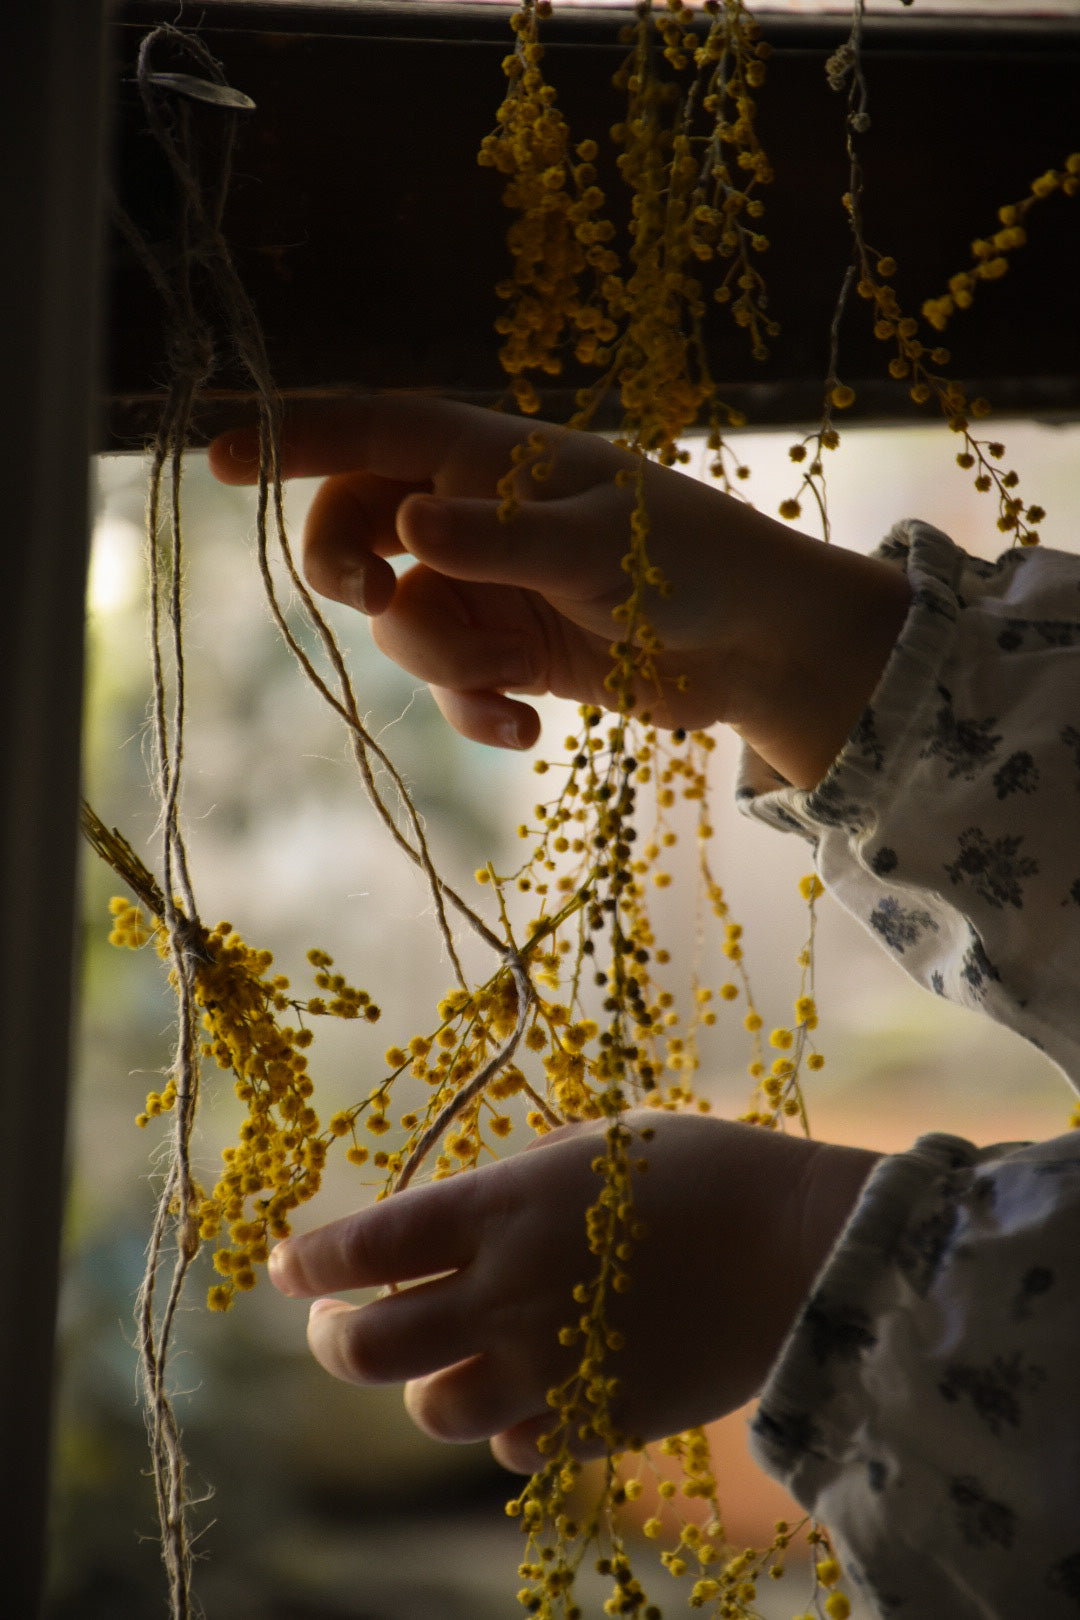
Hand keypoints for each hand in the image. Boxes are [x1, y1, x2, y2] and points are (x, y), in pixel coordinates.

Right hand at [208, 396, 910, 787]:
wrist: (758, 647)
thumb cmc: (692, 562)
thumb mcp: (597, 545)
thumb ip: (500, 538)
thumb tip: (405, 521)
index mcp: (492, 458)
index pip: (371, 430)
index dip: (290, 438)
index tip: (217, 459)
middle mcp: (477, 517)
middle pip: (358, 529)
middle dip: (351, 570)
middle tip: (370, 599)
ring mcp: (490, 587)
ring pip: (403, 623)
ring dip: (440, 662)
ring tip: (508, 684)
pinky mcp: (511, 651)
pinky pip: (451, 682)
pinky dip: (475, 709)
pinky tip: (528, 727)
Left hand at [267, 1111, 879, 1471]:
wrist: (806, 1253)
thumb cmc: (707, 1174)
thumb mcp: (597, 1149)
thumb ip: (517, 1192)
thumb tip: (465, 1220)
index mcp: (498, 1209)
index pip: (361, 1246)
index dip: (307, 1261)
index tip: (286, 1263)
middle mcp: (503, 1295)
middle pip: (364, 1347)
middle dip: (331, 1336)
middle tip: (335, 1319)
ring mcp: (547, 1367)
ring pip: (431, 1410)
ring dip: (420, 1383)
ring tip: (437, 1356)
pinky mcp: (596, 1421)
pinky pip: (514, 1448)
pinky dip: (503, 1426)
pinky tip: (524, 1393)